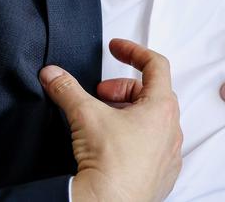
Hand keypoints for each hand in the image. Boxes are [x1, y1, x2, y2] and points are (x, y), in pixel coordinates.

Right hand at [39, 39, 182, 201]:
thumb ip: (67, 89)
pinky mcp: (162, 176)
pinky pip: (152, 148)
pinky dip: (133, 139)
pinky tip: (112, 146)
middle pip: (151, 94)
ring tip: (102, 122)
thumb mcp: (85, 115)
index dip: (133, 51)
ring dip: (127, 114)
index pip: (156, 65)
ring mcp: (169, 155)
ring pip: (151, 122)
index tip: (115, 48)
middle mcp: (172, 130)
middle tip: (99, 96)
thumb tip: (52, 74)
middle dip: (122, 89)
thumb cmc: (109, 163)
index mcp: (162, 108)